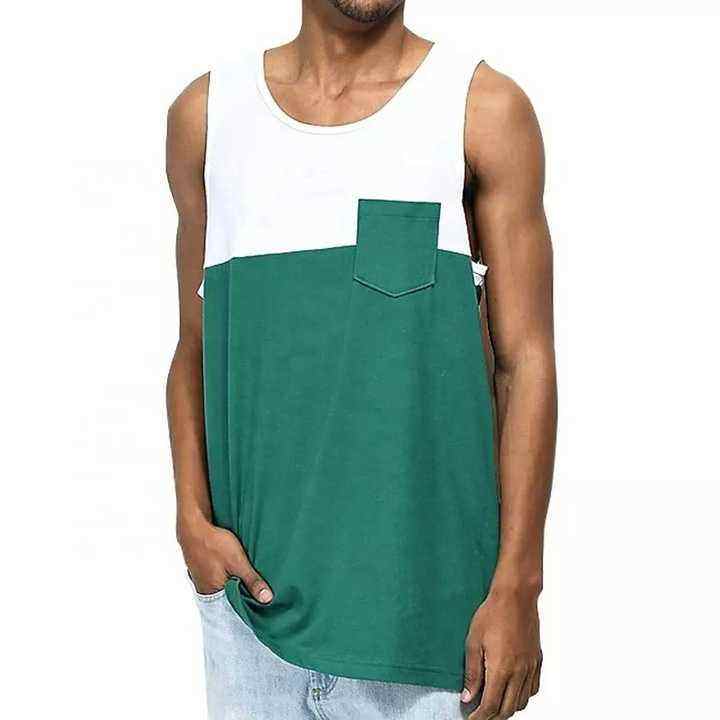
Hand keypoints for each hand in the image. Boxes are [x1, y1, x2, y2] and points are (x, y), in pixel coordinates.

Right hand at [178, 518, 272, 602]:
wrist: (193, 527)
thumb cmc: (213, 544)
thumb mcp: (238, 562)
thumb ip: (252, 581)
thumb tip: (267, 599)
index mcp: (214, 593)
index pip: (234, 608)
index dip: (248, 604)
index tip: (262, 602)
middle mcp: (205, 591)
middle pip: (228, 598)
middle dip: (242, 594)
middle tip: (258, 589)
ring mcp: (201, 580)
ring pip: (223, 587)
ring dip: (234, 583)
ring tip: (247, 578)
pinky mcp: (201, 570)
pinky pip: (217, 578)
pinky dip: (226, 576)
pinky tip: (232, 569)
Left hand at [462, 588, 541, 718]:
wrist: (516, 596)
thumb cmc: (493, 613)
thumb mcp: (473, 642)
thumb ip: (471, 672)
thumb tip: (468, 695)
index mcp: (501, 669)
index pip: (491, 705)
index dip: (480, 717)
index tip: (471, 719)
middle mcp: (519, 672)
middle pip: (507, 709)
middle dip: (493, 717)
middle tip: (480, 715)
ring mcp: (530, 667)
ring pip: (521, 701)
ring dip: (507, 708)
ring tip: (494, 704)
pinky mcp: (537, 661)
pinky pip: (533, 688)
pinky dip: (522, 696)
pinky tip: (512, 690)